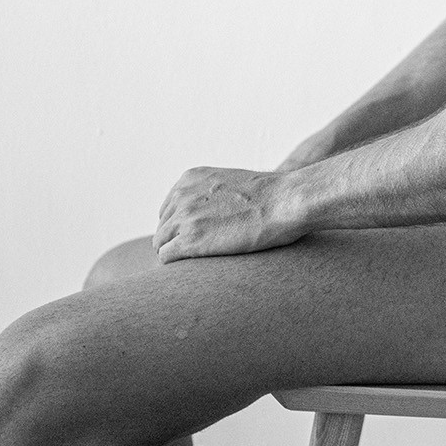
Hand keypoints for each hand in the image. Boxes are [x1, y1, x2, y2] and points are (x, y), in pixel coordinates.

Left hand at [153, 166, 305, 262]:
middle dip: (175, 240)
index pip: (169, 207)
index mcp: (190, 178)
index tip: (197, 237)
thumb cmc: (272, 196)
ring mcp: (184, 217)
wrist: (285, 201)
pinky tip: (192, 268)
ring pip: (160, 242)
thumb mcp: (233, 182)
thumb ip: (214, 193)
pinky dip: (174, 264)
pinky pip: (165, 257)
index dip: (181, 225)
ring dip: (175, 253)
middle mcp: (182, 194)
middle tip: (198, 254)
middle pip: (163, 225)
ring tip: (196, 263)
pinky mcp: (190, 240)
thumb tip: (216, 213)